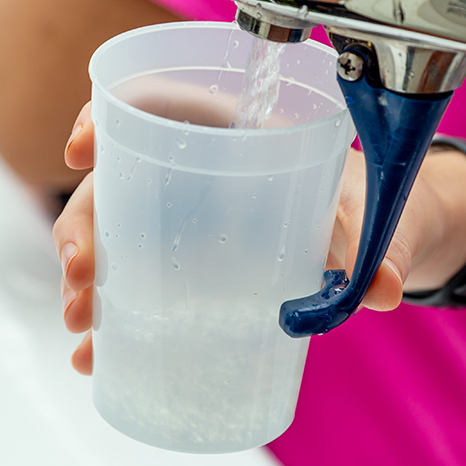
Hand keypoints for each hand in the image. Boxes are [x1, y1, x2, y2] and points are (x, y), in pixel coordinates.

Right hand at [53, 103, 465, 374]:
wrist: (384, 235)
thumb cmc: (371, 209)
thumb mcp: (377, 222)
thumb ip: (381, 248)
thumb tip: (384, 290)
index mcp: (241, 135)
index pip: (158, 106)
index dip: (106, 119)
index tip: (80, 152)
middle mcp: (203, 174)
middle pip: (119, 182)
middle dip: (81, 225)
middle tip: (81, 275)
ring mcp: (191, 225)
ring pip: (115, 238)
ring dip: (85, 281)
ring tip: (83, 329)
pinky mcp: (191, 271)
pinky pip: (136, 286)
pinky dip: (111, 322)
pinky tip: (96, 358)